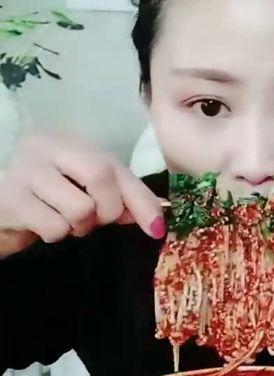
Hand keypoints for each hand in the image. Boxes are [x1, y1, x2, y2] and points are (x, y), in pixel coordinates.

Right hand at [0, 135, 164, 257]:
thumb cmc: (43, 199)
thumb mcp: (83, 191)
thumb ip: (119, 199)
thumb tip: (154, 220)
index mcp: (69, 141)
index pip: (115, 167)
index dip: (141, 199)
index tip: (157, 229)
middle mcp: (46, 146)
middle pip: (101, 176)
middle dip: (108, 210)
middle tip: (95, 220)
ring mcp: (25, 170)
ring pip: (80, 209)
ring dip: (79, 227)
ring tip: (63, 219)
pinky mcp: (12, 199)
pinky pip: (55, 227)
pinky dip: (55, 234)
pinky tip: (42, 224)